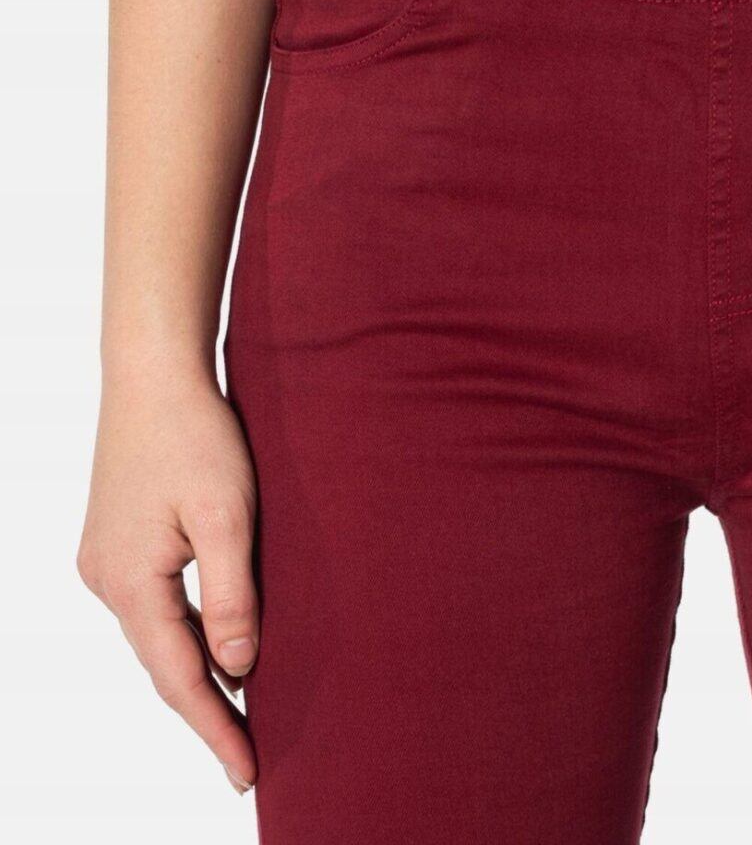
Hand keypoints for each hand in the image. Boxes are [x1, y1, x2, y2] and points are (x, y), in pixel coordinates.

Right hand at [78, 363, 257, 793]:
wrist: (153, 372)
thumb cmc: (196, 434)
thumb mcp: (227, 516)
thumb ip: (231, 596)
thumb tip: (237, 671)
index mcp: (129, 582)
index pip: (178, 678)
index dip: (216, 728)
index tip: (248, 774)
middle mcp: (105, 579)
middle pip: (162, 662)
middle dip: (207, 709)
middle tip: (250, 755)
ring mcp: (105, 559)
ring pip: (157, 634)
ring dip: (195, 670)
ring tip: (239, 710)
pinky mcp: (116, 540)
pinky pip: (153, 605)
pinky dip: (184, 631)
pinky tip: (212, 640)